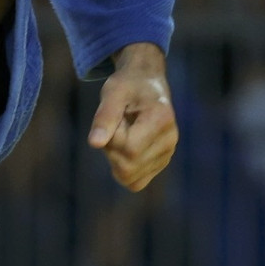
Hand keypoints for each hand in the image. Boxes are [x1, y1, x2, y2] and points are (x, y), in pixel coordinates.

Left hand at [88, 42, 177, 190]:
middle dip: (112, 151)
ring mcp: (167, 154)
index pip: (129, 149)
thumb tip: (94, 144)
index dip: (112, 139)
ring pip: (130, 178)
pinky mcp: (162, 162)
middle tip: (116, 127)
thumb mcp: (112, 93)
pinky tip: (127, 146)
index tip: (115, 120)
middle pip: (128, 168)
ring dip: (116, 159)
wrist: (146, 83)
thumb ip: (104, 118)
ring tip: (123, 134)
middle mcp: (169, 140)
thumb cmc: (127, 85)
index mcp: (161, 120)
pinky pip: (135, 182)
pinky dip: (124, 168)